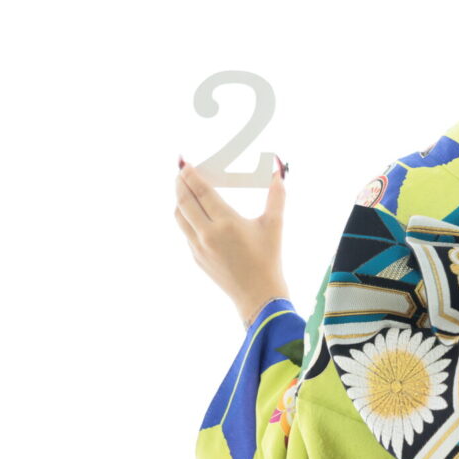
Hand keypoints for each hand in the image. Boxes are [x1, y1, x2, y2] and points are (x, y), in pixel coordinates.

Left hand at [174, 159, 289, 325]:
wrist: (258, 295)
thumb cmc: (269, 259)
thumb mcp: (274, 225)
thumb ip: (277, 195)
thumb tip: (278, 171)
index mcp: (226, 223)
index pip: (201, 192)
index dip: (191, 175)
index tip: (186, 164)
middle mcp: (207, 234)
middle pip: (184, 201)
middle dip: (180, 183)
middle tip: (181, 171)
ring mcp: (198, 247)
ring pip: (180, 217)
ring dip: (179, 200)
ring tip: (183, 190)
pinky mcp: (196, 257)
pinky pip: (186, 232)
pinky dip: (186, 217)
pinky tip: (194, 213)